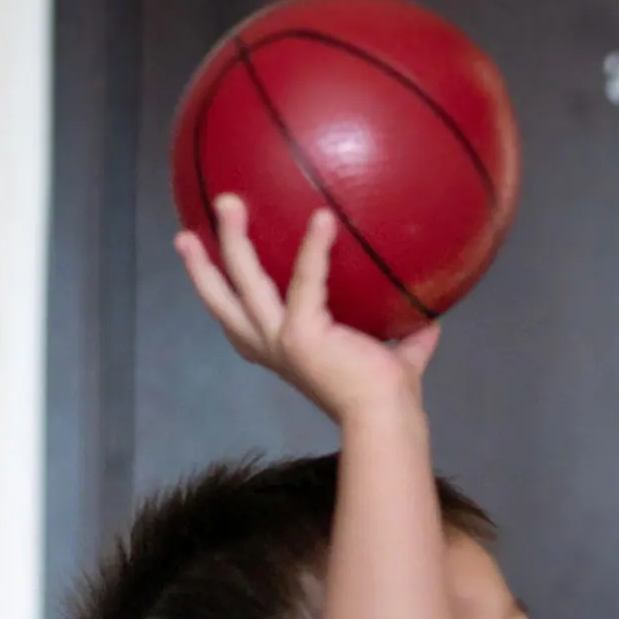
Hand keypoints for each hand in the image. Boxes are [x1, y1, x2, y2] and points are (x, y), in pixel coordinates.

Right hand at [175, 195, 438, 423]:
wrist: (386, 417)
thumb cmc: (387, 396)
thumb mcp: (392, 360)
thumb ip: (405, 339)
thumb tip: (432, 321)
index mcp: (282, 352)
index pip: (238, 322)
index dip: (216, 294)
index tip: (202, 267)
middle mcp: (271, 346)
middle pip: (223, 300)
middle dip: (201, 265)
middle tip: (185, 230)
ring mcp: (281, 340)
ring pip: (245, 282)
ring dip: (233, 240)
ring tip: (227, 202)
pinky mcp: (301, 334)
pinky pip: (305, 280)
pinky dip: (314, 248)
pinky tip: (323, 219)